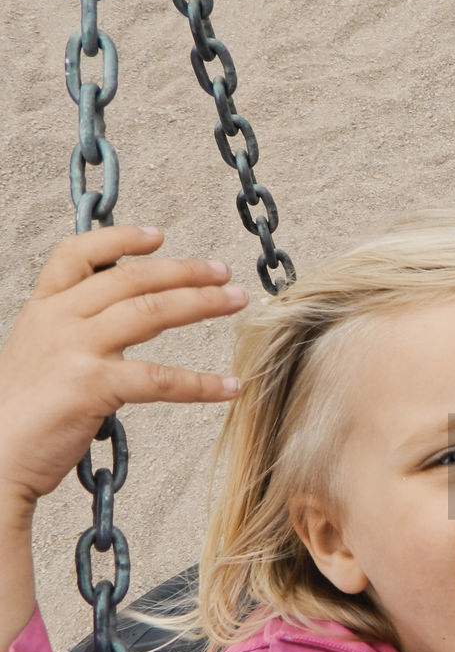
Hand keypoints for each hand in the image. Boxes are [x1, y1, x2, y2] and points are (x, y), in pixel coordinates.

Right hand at [0, 225, 244, 513]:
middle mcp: (58, 320)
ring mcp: (74, 349)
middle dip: (184, 271)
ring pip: (151, 312)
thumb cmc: (19, 416)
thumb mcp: (37, 355)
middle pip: (131, 280)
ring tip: (237, 301)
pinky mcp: (91, 386)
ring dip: (202, 303)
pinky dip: (201, 384)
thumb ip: (70, 332)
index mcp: (42, 310)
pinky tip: (230, 388)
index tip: (158, 235)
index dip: (119, 240)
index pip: (77, 254)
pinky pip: (160, 379)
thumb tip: (113, 320)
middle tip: (223, 272)